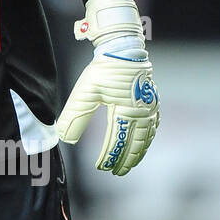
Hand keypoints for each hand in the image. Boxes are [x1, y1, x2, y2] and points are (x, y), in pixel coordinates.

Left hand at [55, 0, 158, 175]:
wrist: (124, 47)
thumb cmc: (104, 67)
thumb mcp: (85, 91)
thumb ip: (74, 115)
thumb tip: (65, 138)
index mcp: (126, 110)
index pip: (117, 141)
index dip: (110, 156)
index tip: (102, 167)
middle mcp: (142, 111)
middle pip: (135, 143)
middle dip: (125, 160)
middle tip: (116, 172)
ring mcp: (150, 107)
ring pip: (147, 137)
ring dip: (138, 153)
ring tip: (130, 164)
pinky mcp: (152, 101)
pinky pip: (154, 126)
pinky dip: (148, 139)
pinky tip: (144, 143)